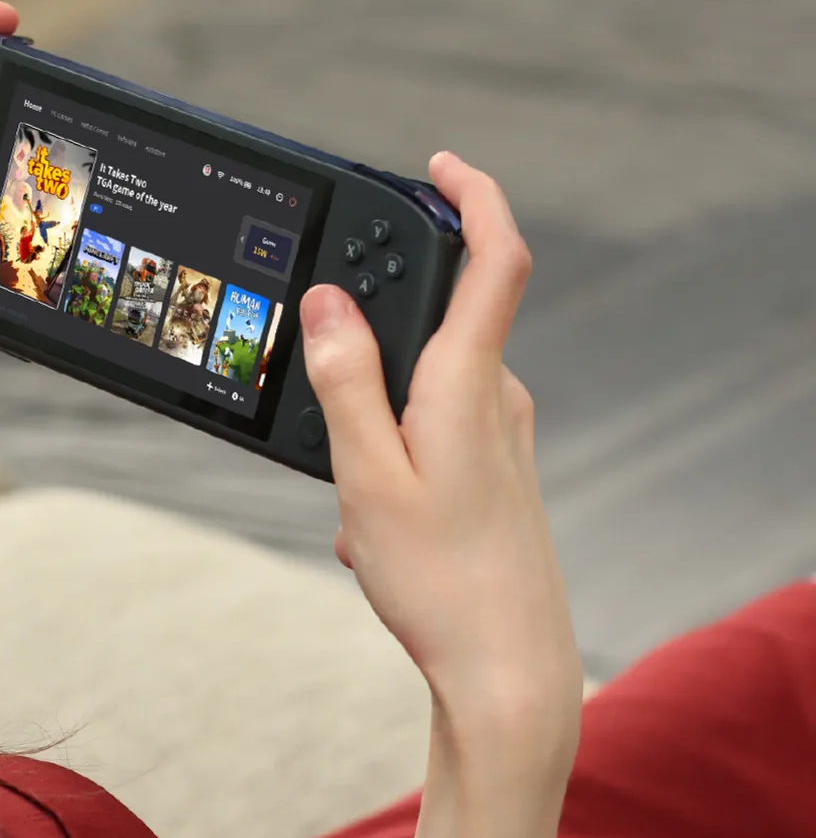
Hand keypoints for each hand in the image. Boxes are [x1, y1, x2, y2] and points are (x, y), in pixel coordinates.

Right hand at [299, 153, 581, 837]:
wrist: (509, 672)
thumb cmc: (439, 582)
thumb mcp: (367, 476)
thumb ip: (345, 379)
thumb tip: (328, 299)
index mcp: (469, 385)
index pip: (495, 259)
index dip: (473, 196)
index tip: (437, 165)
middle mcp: (499, 400)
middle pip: (436, 326)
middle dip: (371, 350)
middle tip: (328, 407)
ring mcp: (504, 439)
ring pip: (421, 393)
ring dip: (371, 430)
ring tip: (355, 511)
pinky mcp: (499, 474)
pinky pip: (430, 438)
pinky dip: (389, 464)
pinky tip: (373, 534)